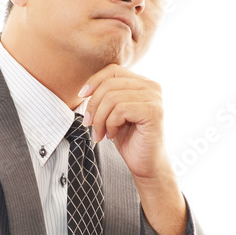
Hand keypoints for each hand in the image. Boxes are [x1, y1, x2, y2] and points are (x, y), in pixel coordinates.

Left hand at [79, 65, 169, 181]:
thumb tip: (85, 89)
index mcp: (142, 83)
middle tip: (89, 124)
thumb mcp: (113, 113)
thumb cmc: (129, 139)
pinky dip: (110, 124)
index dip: (94, 81)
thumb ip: (107, 96)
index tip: (81, 97)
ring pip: (112, 98)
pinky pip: (120, 110)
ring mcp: (154, 98)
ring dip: (100, 119)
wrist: (145, 164)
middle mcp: (151, 86)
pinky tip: (112, 135)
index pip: (113, 70)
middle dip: (93, 105)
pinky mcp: (153, 112)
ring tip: (101, 133)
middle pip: (109, 84)